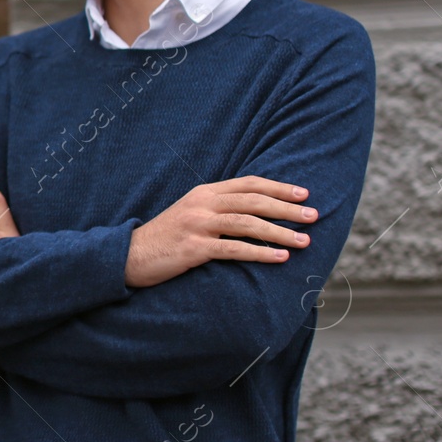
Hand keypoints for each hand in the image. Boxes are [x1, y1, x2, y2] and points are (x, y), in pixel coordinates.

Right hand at [125, 176, 317, 287]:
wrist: (129, 255)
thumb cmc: (165, 238)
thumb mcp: (190, 214)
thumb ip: (217, 208)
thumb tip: (253, 212)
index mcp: (203, 192)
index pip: (248, 183)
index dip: (278, 187)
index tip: (304, 194)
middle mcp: (202, 204)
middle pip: (253, 201)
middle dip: (286, 208)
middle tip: (313, 215)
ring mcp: (197, 225)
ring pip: (248, 223)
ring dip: (280, 232)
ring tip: (304, 241)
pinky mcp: (193, 248)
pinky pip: (234, 249)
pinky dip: (260, 253)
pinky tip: (280, 258)